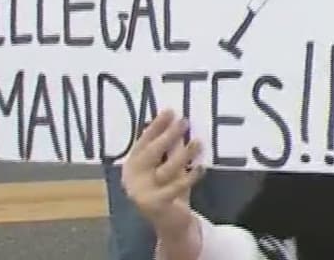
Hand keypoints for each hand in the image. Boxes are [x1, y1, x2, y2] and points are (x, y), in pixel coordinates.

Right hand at [121, 110, 203, 237]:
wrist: (170, 223)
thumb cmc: (169, 189)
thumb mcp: (169, 165)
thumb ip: (170, 148)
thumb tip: (177, 121)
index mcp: (132, 165)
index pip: (143, 141)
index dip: (156, 126)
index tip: (169, 111)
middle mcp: (132, 178)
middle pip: (151, 152)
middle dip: (168, 136)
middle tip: (184, 121)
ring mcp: (141, 192)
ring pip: (165, 169)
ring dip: (183, 154)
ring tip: (198, 142)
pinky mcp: (155, 204)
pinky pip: (175, 186)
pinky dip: (189, 176)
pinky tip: (201, 168)